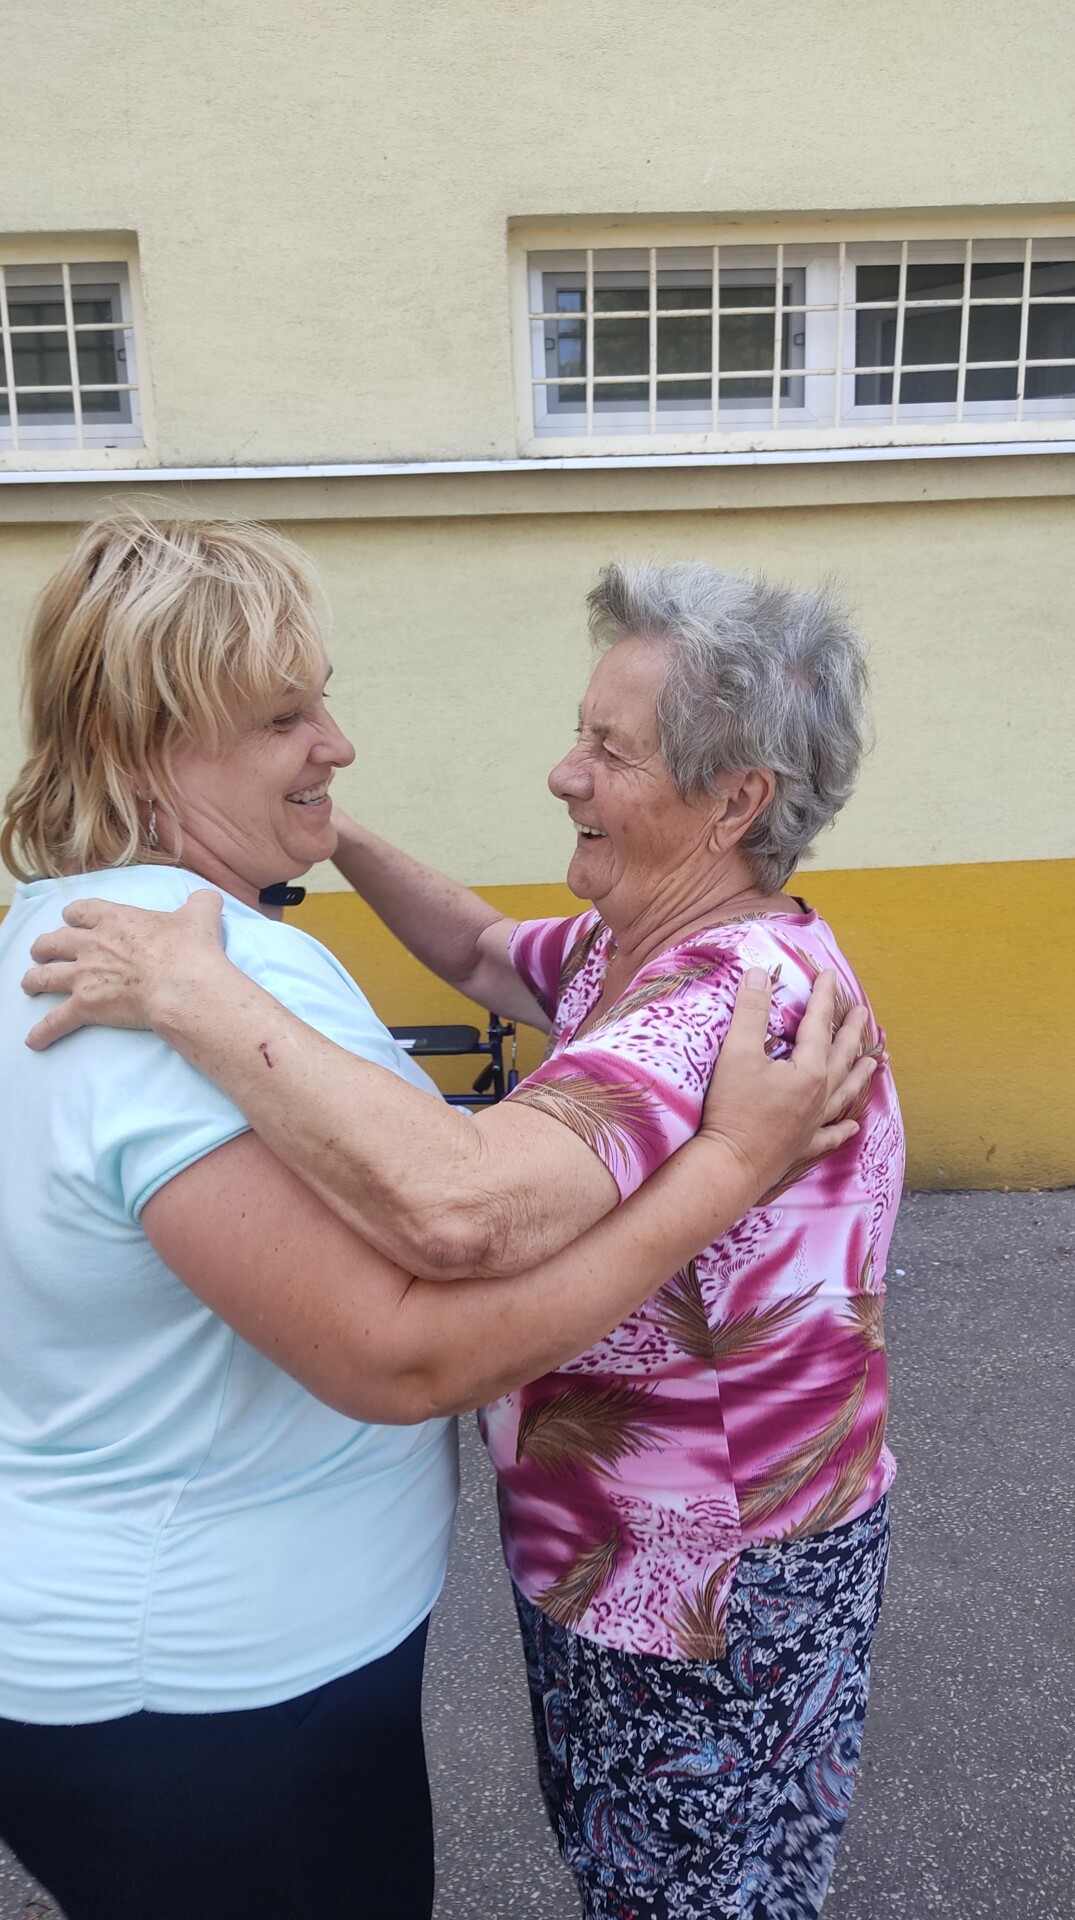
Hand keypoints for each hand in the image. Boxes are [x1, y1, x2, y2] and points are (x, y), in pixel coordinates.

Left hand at [22, 888, 225, 1049]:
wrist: (182, 985)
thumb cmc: (190, 950)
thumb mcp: (200, 915)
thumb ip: (201, 903)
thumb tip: (208, 897)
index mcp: (115, 920)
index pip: (82, 911)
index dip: (74, 916)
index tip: (72, 920)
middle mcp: (92, 945)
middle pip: (55, 941)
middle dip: (45, 946)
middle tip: (42, 951)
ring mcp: (84, 976)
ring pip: (46, 976)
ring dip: (34, 980)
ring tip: (28, 984)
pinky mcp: (86, 1006)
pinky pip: (56, 1021)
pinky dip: (43, 1032)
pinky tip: (33, 1040)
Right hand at [699, 968, 876, 1201]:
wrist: (730, 1166)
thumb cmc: (733, 1109)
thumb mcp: (737, 1053)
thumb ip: (750, 1011)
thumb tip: (760, 974)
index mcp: (808, 1070)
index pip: (818, 1024)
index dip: (824, 997)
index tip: (830, 975)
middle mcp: (819, 1095)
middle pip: (842, 1056)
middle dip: (853, 1032)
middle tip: (864, 1013)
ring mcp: (814, 1123)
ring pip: (846, 1093)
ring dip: (860, 1074)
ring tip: (875, 1062)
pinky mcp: (803, 1146)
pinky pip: (831, 1134)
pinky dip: (844, 1128)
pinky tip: (853, 1125)